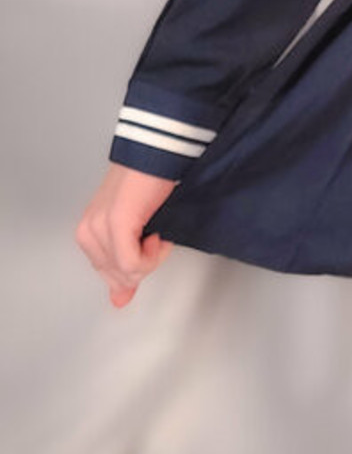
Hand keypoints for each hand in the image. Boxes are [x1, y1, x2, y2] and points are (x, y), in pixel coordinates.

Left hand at [75, 165, 178, 307]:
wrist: (160, 153)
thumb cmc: (152, 184)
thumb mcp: (139, 232)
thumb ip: (127, 268)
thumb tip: (119, 300)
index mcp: (89, 233)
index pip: (110, 275)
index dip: (138, 266)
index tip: (150, 242)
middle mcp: (88, 232)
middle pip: (120, 277)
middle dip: (145, 262)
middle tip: (155, 235)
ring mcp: (100, 228)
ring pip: (127, 272)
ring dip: (152, 255)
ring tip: (155, 228)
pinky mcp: (116, 223)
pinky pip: (133, 263)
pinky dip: (154, 253)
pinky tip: (156, 231)